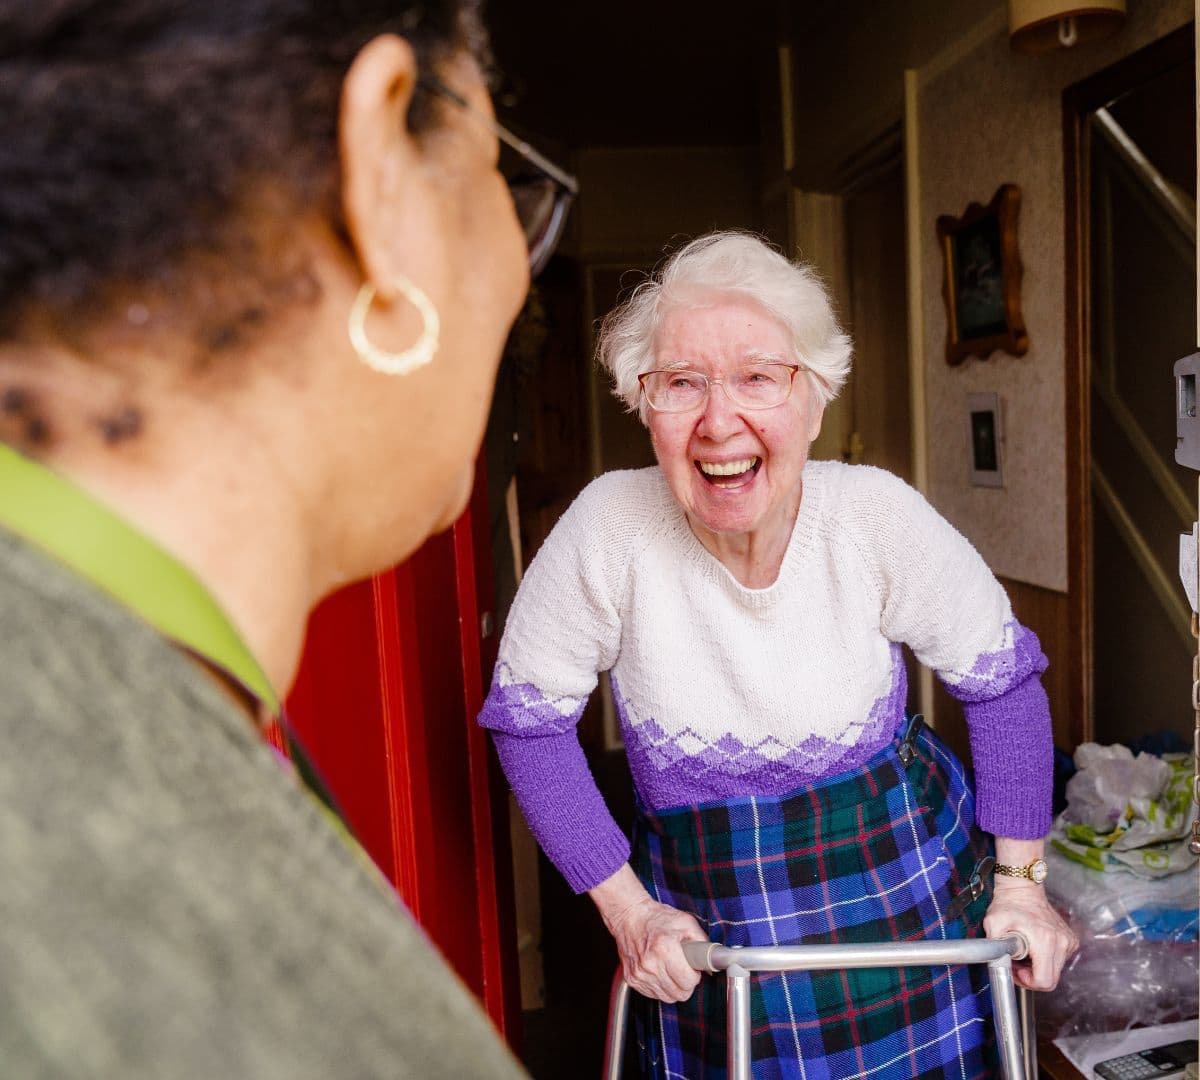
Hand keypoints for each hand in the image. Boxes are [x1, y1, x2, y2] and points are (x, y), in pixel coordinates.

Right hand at [589, 864, 707, 1002]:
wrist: (629, 916)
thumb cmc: (656, 917)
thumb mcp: (686, 922)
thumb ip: (702, 943)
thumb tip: (711, 963)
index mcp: (665, 949)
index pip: (688, 982)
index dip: (694, 975)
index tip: (692, 968)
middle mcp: (650, 964)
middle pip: (679, 994)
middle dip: (685, 983)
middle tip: (682, 967)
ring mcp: (640, 974)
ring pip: (667, 997)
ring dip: (672, 986)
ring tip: (670, 968)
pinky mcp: (632, 979)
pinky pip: (653, 995)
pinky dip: (660, 986)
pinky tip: (659, 971)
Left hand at [983, 880, 1077, 990]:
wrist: (1022, 888)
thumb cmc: (1008, 903)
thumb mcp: (993, 923)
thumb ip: (994, 946)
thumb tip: (998, 962)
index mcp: (1045, 940)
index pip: (1045, 980)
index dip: (1028, 982)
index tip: (1017, 970)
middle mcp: (1061, 942)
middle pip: (1052, 979)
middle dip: (1032, 977)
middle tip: (1017, 963)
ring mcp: (1067, 941)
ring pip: (1056, 971)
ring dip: (1038, 967)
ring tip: (1023, 953)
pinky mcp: (1069, 940)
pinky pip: (1059, 960)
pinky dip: (1045, 959)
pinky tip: (1033, 948)